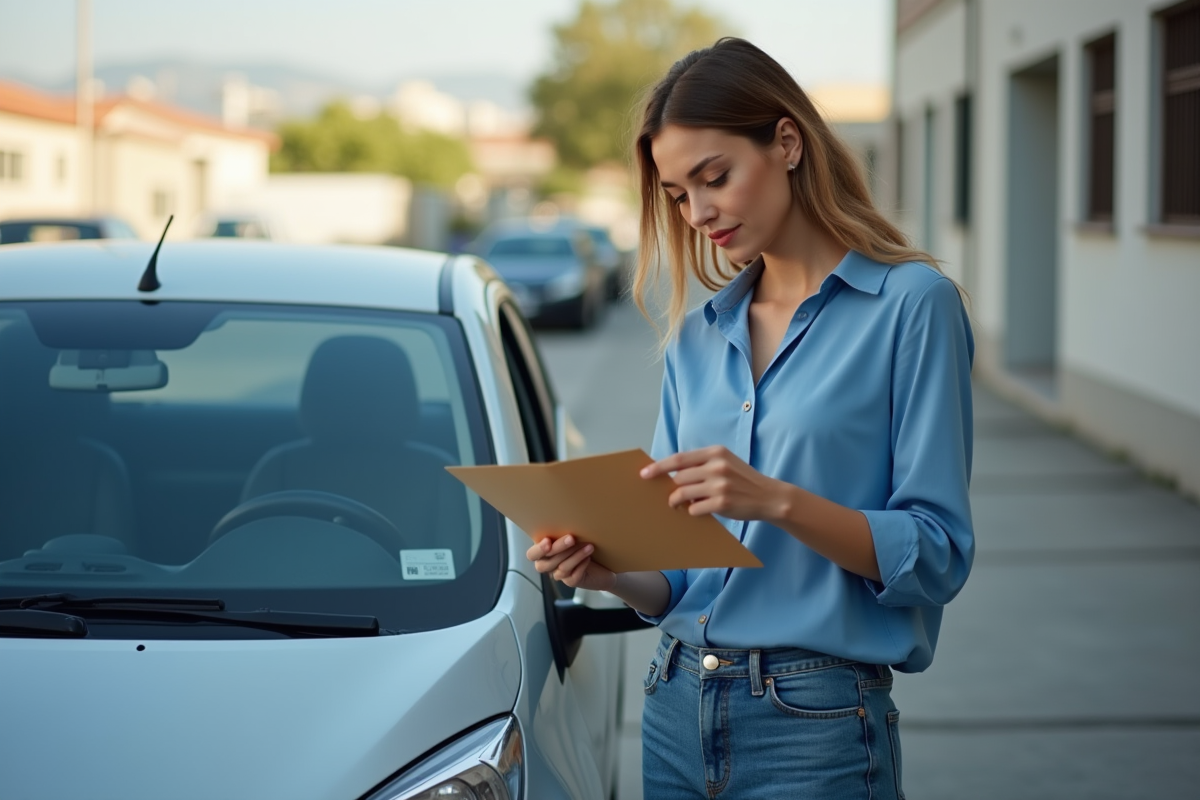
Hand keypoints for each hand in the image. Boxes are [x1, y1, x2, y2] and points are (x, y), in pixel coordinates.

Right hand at [526, 533, 616, 591]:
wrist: (602, 561)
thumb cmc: (584, 543)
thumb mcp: (573, 534)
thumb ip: (564, 531)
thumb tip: (566, 519)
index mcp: (544, 550)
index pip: (532, 555)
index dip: (538, 550)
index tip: (548, 540)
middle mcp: (549, 564)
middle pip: (546, 563)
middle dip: (559, 549)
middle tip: (572, 538)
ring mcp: (559, 574)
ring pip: (562, 568)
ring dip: (576, 555)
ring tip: (589, 546)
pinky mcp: (572, 581)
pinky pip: (573, 577)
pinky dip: (581, 566)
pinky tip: (588, 558)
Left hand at [640, 445, 792, 520]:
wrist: (769, 496)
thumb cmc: (742, 480)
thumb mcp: (725, 462)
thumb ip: (702, 464)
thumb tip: (671, 473)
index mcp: (715, 452)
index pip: (679, 459)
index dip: (658, 466)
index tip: (644, 474)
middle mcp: (717, 466)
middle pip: (678, 478)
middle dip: (673, 488)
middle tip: (674, 495)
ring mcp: (720, 485)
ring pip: (683, 493)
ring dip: (678, 501)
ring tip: (680, 504)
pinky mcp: (722, 503)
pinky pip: (694, 508)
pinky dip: (693, 511)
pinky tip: (700, 510)